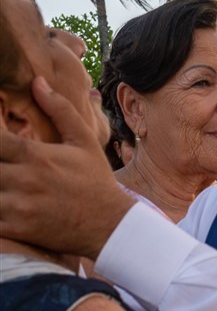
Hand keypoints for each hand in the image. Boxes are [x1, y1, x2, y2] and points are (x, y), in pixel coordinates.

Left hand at [0, 77, 132, 258]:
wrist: (112, 226)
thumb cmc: (96, 181)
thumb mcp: (85, 142)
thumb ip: (60, 110)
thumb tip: (37, 81)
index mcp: (36, 156)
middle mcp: (24, 180)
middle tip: (2, 160)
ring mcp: (18, 207)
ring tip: (3, 177)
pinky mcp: (16, 229)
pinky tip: (4, 199)